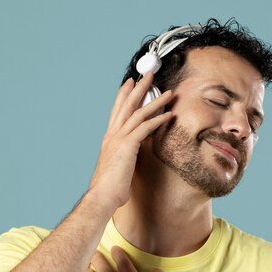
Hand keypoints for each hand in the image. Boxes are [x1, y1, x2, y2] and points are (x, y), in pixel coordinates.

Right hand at [88, 72, 173, 210]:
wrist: (102, 196)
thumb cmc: (110, 188)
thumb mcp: (117, 167)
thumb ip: (123, 156)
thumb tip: (131, 156)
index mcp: (109, 139)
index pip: (117, 111)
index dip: (124, 95)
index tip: (131, 83)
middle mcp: (112, 135)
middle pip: (127, 105)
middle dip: (139, 88)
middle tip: (149, 74)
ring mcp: (119, 139)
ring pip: (138, 112)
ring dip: (155, 100)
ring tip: (169, 92)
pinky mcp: (127, 146)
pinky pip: (146, 127)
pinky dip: (158, 119)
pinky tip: (169, 114)